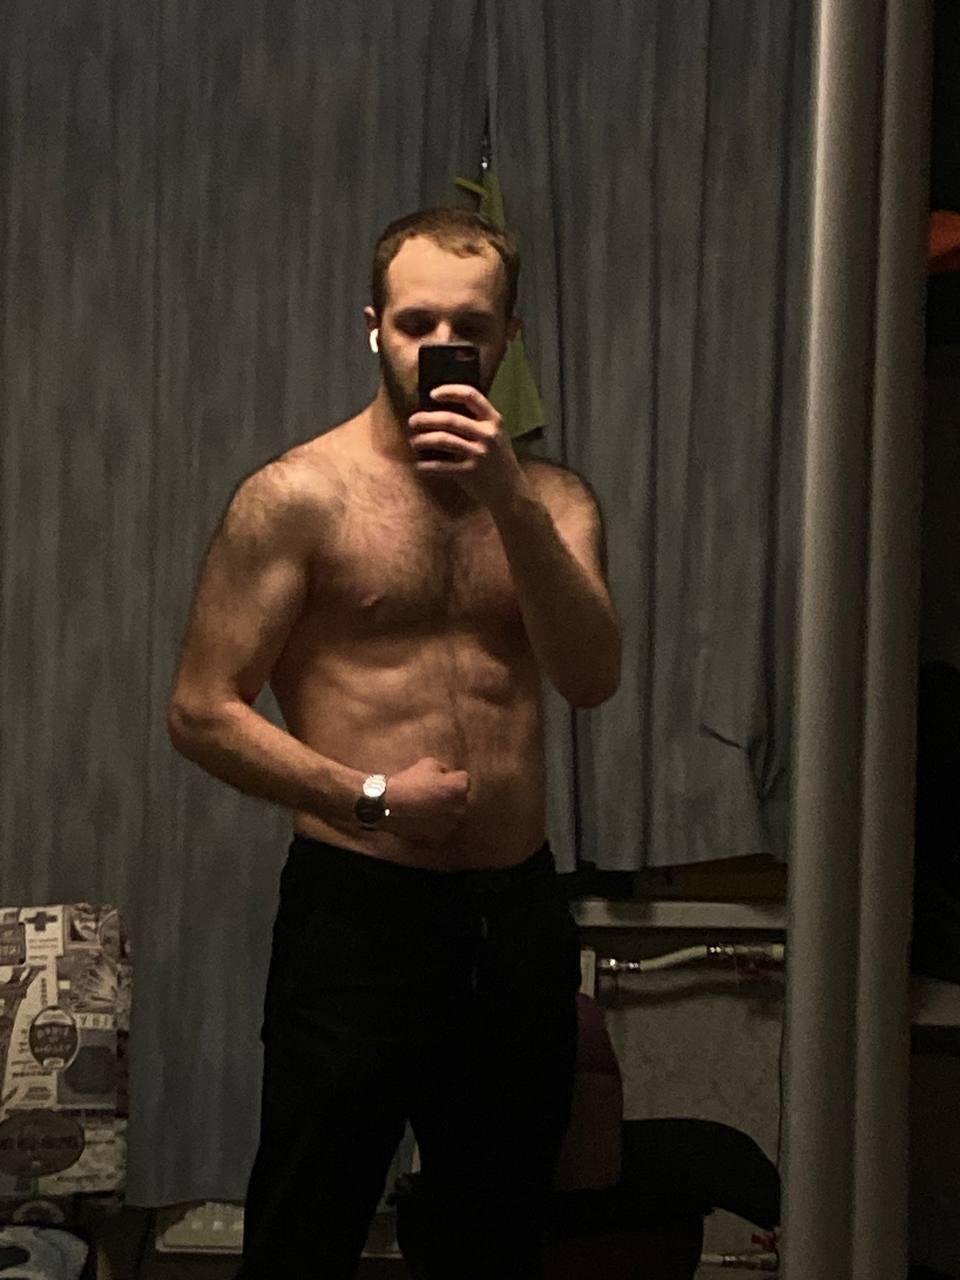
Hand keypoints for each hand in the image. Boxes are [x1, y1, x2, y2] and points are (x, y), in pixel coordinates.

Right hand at [382, 756, 470, 844]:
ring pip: (452, 816)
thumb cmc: (408, 782)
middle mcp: (460, 807)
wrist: (387, 805)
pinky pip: (442, 829)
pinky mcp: (439, 838)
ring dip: (444, 811)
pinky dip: (435, 825)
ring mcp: (451, 825)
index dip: (451, 778)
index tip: (440, 779)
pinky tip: (423, 819)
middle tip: (432, 793)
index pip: (464, 779)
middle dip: (450, 796)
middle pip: (460, 799)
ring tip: (426, 808)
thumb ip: (444, 769)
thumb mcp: (428, 763)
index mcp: (459, 787)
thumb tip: (446, 775)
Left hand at [407, 385, 524, 506]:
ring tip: (414, 441)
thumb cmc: (498, 460)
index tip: (433, 394)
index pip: (470, 396)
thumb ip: (478, 422)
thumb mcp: (497, 435)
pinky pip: (441, 466)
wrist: (510, 491)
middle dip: (426, 419)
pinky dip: (426, 466)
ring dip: (422, 440)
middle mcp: (487, 435)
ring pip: (442, 440)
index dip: (449, 391)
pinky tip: (419, 466)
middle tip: (412, 421)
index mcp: (494, 421)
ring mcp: (479, 454)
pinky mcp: (470, 472)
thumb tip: (443, 410)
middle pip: (450, 419)